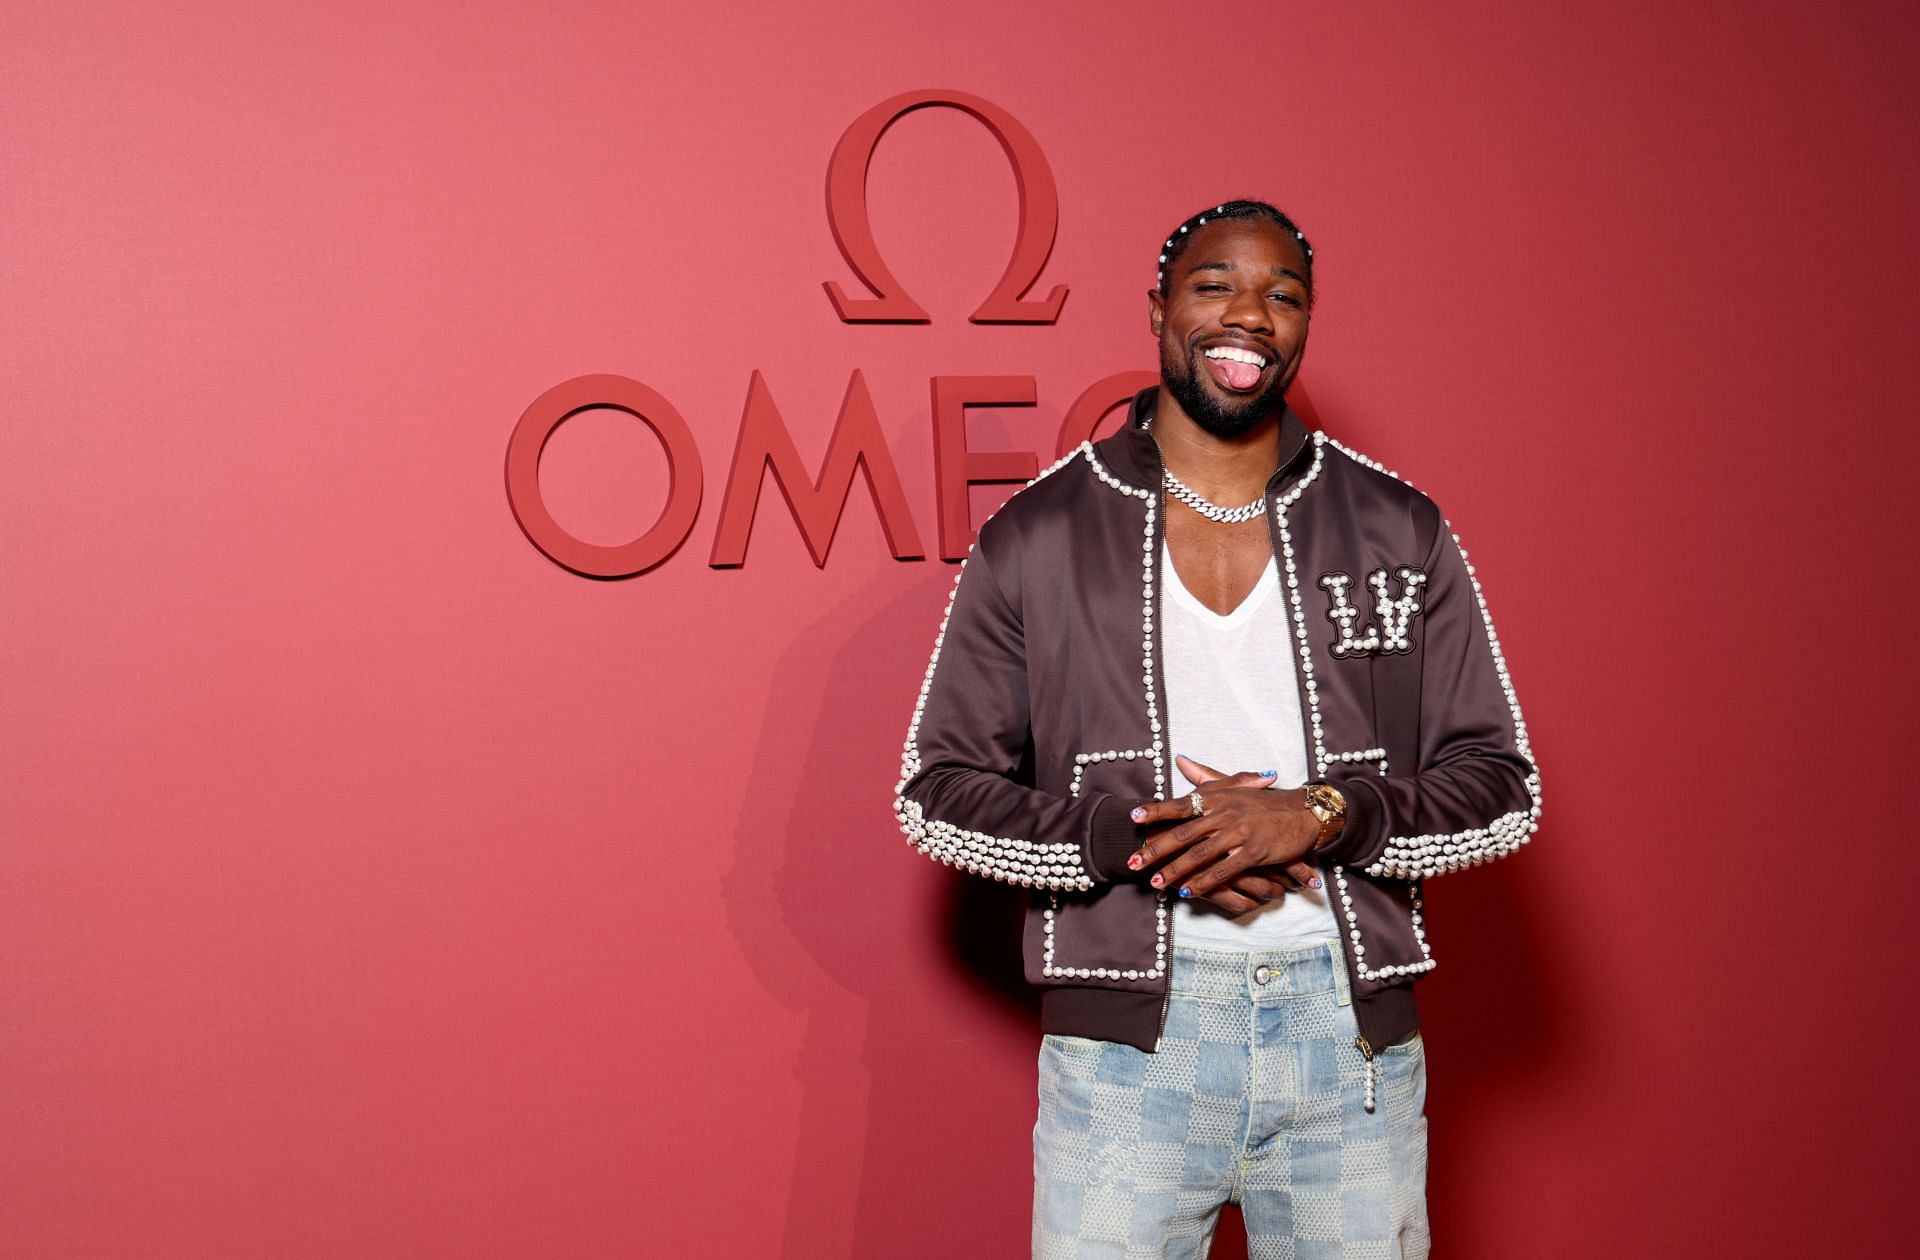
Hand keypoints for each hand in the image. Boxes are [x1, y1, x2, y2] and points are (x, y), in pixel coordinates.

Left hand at [1125, 754, 1322, 904]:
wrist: (1302, 812)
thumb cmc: (1265, 801)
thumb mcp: (1235, 785)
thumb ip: (1205, 776)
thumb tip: (1180, 760)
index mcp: (1217, 797)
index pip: (1180, 804)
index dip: (1156, 811)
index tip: (1133, 818)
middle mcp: (1224, 813)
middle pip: (1182, 834)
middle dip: (1155, 850)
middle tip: (1134, 862)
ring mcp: (1238, 833)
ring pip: (1199, 855)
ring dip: (1175, 871)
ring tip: (1155, 883)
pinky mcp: (1253, 851)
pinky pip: (1223, 870)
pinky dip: (1203, 882)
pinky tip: (1188, 891)